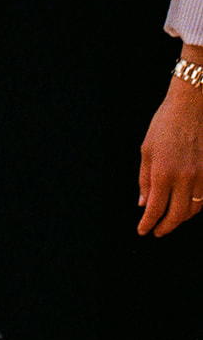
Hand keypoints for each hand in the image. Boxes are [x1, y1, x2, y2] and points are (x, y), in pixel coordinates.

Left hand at [137, 77, 202, 235]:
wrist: (191, 107)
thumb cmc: (164, 126)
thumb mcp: (146, 150)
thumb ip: (144, 180)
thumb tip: (143, 204)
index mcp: (162, 172)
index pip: (155, 209)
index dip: (148, 223)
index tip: (142, 231)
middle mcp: (184, 178)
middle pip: (177, 215)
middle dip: (165, 227)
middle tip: (157, 231)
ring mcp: (201, 176)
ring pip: (193, 210)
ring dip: (181, 218)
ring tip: (170, 220)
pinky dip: (195, 207)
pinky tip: (186, 207)